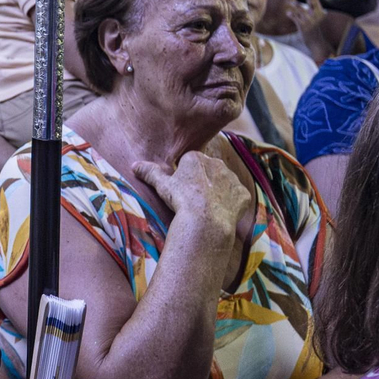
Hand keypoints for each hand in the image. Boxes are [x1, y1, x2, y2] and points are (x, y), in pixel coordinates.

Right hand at [133, 151, 251, 245]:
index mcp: (196, 158)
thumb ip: (150, 173)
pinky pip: (238, 198)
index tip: (182, 189)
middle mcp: (217, 163)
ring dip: (219, 192)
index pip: (190, 163)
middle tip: (194, 199)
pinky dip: (232, 205)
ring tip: (208, 208)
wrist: (205, 220)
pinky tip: (221, 214)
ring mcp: (233, 179)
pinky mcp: (243, 194)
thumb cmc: (181, 200)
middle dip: (204, 181)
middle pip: (209, 170)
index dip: (185, 176)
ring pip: (225, 182)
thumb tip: (135, 165)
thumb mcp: (161, 186)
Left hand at [283, 0, 326, 36]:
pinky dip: (291, 14)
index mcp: (320, 11)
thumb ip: (306, 11)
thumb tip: (295, 4)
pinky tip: (288, 13)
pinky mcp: (304, 26)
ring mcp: (310, 20)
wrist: (316, 43)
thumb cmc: (313, 29)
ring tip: (288, 3)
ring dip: (294, 5)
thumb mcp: (312, 19)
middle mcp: (316, 14)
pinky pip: (295, 17)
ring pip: (300, 8)